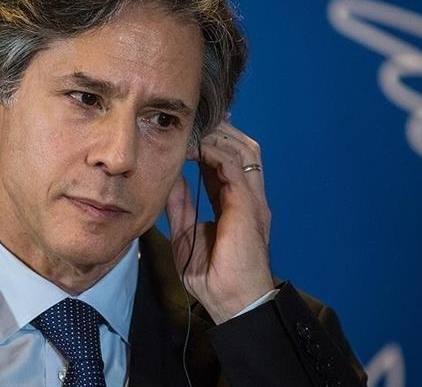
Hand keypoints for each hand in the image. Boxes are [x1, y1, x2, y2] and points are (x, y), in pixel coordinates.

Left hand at [166, 121, 273, 323]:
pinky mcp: (248, 206)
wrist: (231, 301)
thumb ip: (181, 204)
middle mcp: (248, 197)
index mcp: (236, 204)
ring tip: (194, 129)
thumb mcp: (187, 233)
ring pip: (245, 151)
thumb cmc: (212, 277)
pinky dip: (215, 152)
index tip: (188, 132)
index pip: (227, 162)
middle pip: (243, 149)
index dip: (209, 144)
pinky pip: (235, 167)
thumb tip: (170, 177)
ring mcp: (252, 200)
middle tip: (195, 120)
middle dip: (220, 131)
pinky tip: (195, 147)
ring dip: (219, 136)